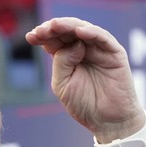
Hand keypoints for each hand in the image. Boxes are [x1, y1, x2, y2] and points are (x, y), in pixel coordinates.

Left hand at [25, 17, 145, 139]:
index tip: (30, 37)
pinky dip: (92, 32)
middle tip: (41, 29)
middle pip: (67, 31)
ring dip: (69, 25)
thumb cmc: (84, 103)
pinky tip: (79, 31)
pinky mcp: (115, 53)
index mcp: (68, 56)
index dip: (42, 35)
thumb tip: (73, 43)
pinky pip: (103, 38)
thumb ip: (62, 62)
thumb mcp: (62, 83)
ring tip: (55, 25)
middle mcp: (83, 49)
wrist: (107, 121)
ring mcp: (99, 49)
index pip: (54, 39)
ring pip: (84, 29)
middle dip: (52, 28)